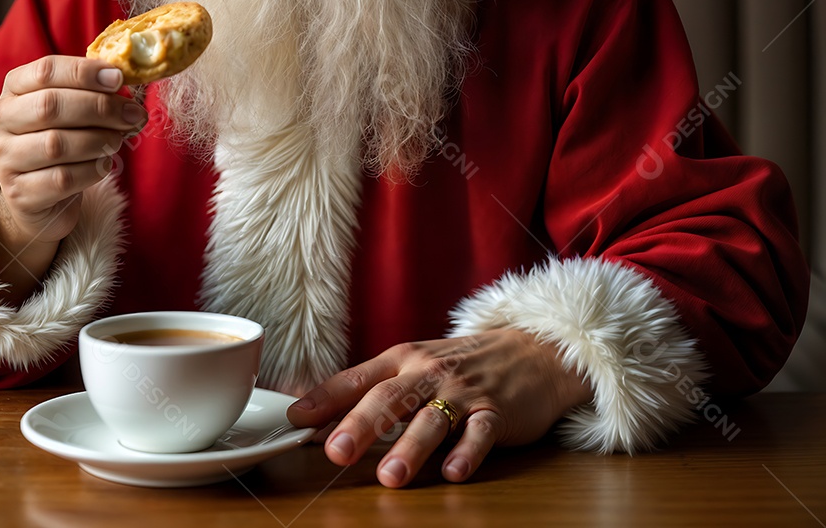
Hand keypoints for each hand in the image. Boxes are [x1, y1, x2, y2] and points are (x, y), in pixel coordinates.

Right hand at [0, 55, 145, 255]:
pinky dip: (92, 170)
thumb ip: (93, 89)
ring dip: (99, 140)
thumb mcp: (72, 106)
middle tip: (132, 115)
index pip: (45, 71)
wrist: (42, 194)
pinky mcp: (20, 194)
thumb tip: (122, 79)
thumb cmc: (63, 137)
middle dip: (100, 108)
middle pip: (50, 106)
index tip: (118, 78)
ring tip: (117, 140)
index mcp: (14, 88)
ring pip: (56, 145)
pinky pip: (63, 179)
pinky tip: (103, 164)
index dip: (84, 72)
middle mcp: (2, 121)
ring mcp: (6, 159)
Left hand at [285, 328, 590, 487]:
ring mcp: (464, 391)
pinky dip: (466, 452)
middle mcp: (429, 371)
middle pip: (390, 398)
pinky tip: (452, 471)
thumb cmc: (460, 363)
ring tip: (391, 475)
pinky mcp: (497, 411)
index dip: (326, 398)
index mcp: (403, 359)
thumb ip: (371, 388)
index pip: (358, 378)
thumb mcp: (414, 364)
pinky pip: (480, 433)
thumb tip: (315, 413)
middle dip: (360, 425)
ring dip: (410, 447)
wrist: (530, 351)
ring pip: (432, 418)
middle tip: (335, 452)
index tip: (296, 419)